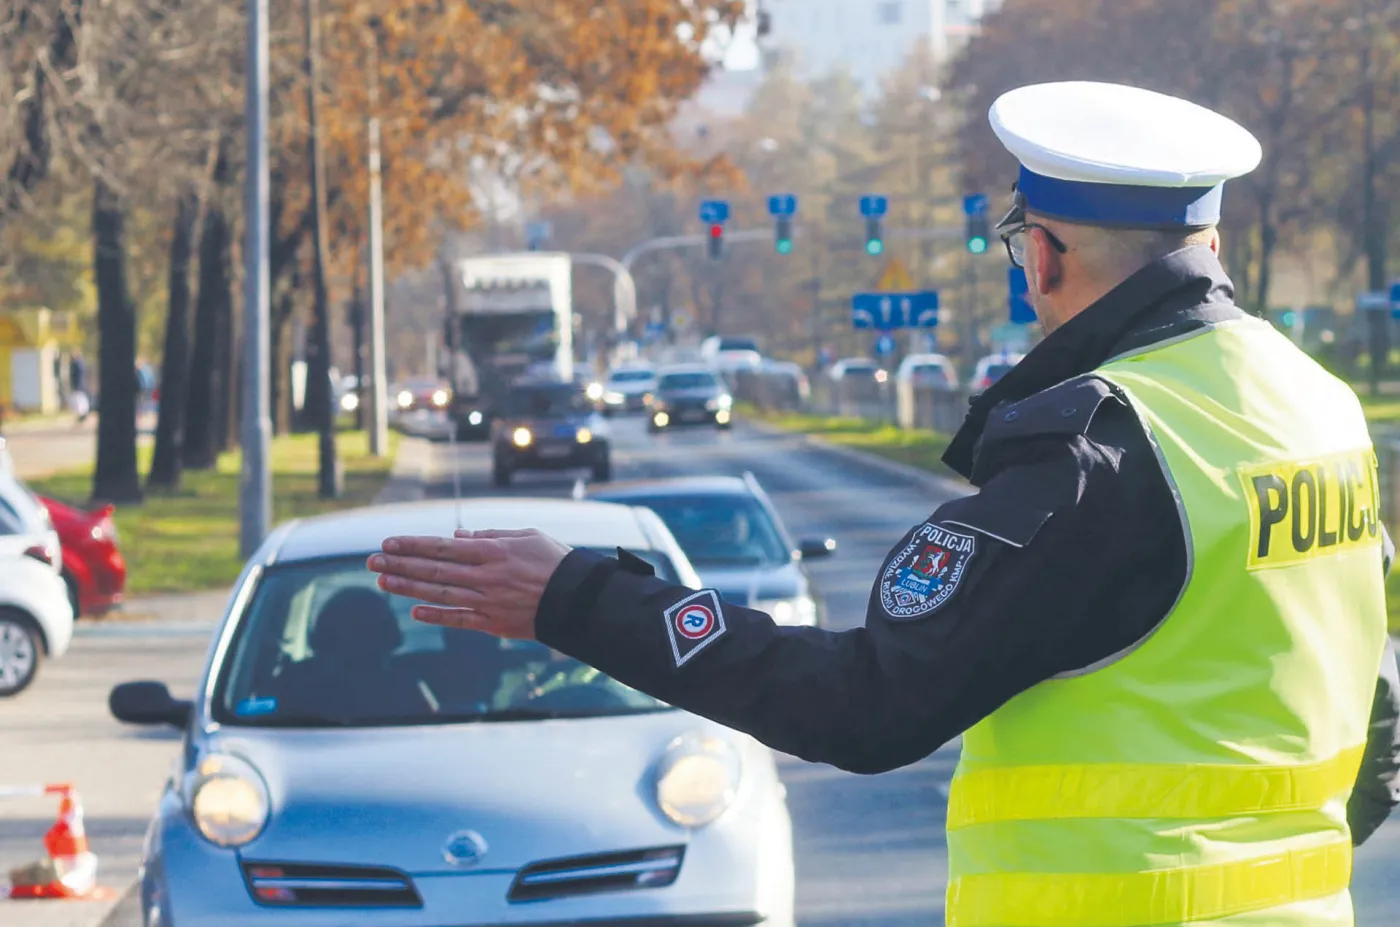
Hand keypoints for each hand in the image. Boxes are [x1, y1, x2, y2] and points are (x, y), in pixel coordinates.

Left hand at [367, 528, 571, 638]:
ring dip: (408, 588)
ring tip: (383, 582)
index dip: (413, 546)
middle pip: (434, 570)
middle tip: (372, 562)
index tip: (388, 544)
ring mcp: (489, 602)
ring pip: (440, 594)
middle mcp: (486, 576)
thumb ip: (490, 536)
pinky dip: (436, 614)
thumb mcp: (526, 537)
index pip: (443, 547)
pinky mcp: (494, 623)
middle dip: (400, 566)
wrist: (580, 599)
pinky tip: (414, 610)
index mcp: (493, 552)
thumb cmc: (555, 561)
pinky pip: (460, 618)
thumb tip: (457, 536)